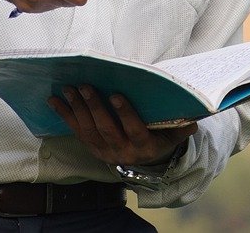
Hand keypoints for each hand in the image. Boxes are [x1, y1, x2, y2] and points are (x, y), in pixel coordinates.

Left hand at [49, 85, 197, 167]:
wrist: (145, 163)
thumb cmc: (161, 139)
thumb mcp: (173, 136)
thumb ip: (181, 128)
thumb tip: (194, 120)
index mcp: (143, 146)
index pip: (133, 130)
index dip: (124, 113)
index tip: (116, 95)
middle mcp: (121, 151)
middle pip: (106, 129)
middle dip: (94, 107)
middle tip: (85, 86)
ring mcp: (104, 151)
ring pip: (89, 130)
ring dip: (77, 109)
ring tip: (70, 89)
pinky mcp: (92, 148)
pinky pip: (77, 132)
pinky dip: (65, 116)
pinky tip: (55, 101)